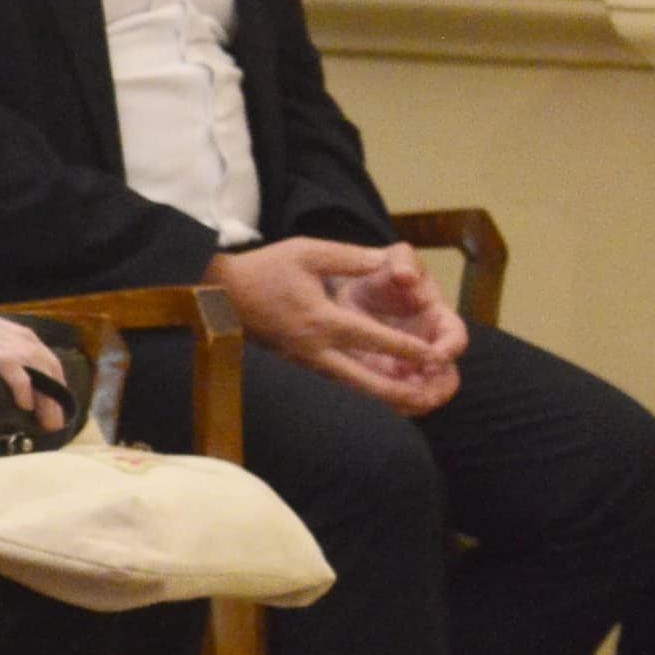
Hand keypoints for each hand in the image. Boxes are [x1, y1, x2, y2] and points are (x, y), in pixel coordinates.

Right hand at [211, 239, 465, 415]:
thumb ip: (351, 257)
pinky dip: (359, 389)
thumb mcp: (308, 252)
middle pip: (364, 381)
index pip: (375, 337)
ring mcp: (304, 360)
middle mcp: (316, 347)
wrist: (217, 293)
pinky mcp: (296, 363)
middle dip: (399, 392)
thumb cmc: (263, 269)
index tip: (437, 355)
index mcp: (322, 319)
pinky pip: (334, 381)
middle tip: (429, 398)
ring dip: (381, 396)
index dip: (409, 347)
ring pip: (349, 388)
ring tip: (411, 402)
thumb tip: (387, 261)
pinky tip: (376, 392)